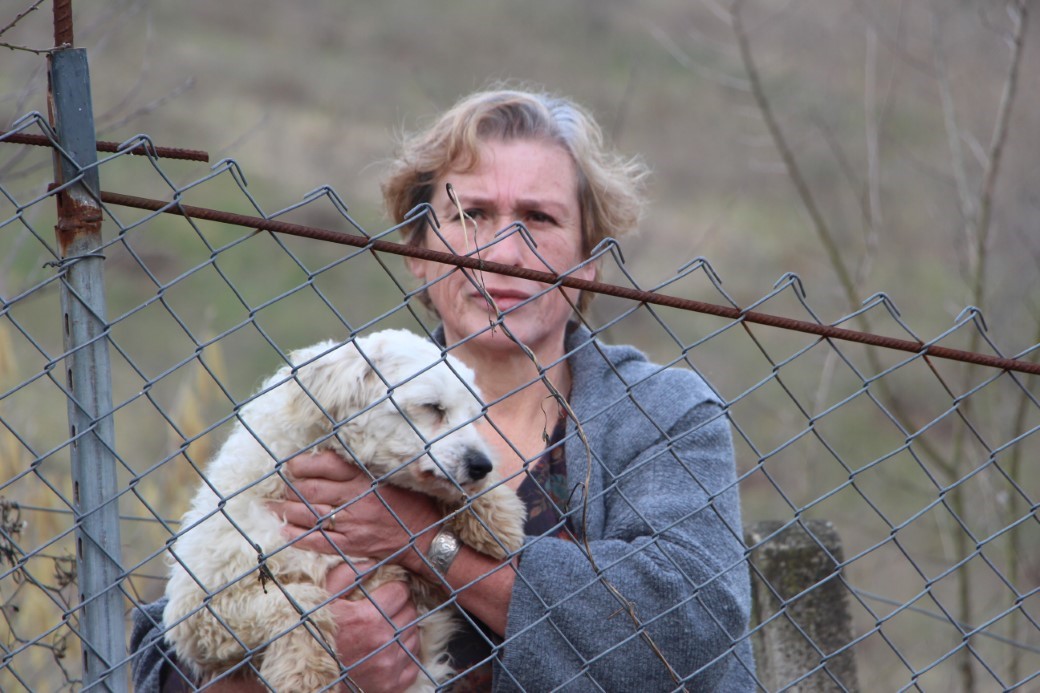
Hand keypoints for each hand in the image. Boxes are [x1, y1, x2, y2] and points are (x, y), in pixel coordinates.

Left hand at [271, 451, 440, 565]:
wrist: (425, 538)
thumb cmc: (411, 504)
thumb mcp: (392, 477)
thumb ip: (365, 469)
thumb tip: (334, 460)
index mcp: (366, 479)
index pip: (327, 466)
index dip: (304, 463)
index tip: (291, 463)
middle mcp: (356, 500)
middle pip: (312, 489)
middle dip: (290, 486)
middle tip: (277, 484)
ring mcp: (351, 524)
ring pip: (309, 514)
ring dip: (286, 509)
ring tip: (270, 506)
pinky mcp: (350, 545)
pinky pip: (317, 541)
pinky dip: (297, 536)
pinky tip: (282, 531)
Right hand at [326, 561, 422, 691]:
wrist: (308, 677)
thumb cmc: (315, 636)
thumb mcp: (323, 600)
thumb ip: (347, 575)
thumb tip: (371, 561)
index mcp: (368, 617)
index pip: (401, 592)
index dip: (394, 589)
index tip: (387, 592)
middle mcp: (383, 641)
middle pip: (410, 612)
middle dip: (401, 608)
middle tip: (385, 611)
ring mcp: (389, 665)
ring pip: (414, 635)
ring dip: (404, 630)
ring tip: (385, 630)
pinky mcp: (393, 684)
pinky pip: (413, 662)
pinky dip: (405, 655)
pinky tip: (389, 651)